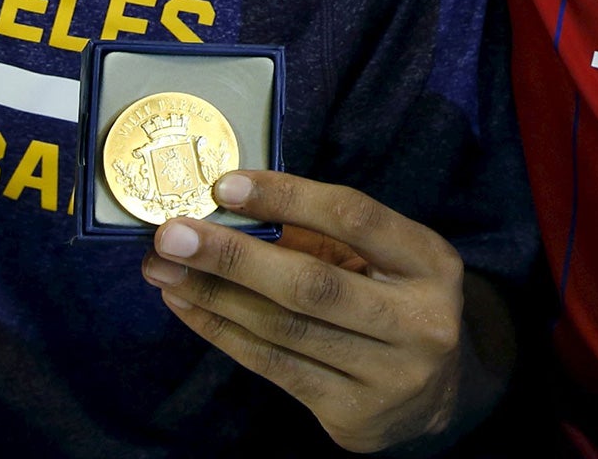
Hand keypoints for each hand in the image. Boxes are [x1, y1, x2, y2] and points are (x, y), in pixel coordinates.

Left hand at [143, 170, 467, 451]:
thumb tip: (235, 205)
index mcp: (431, 262)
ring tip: (163, 268)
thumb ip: (326, 236)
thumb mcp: (386, 261)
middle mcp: (417, 318)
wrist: (434, 399)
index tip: (226, 185)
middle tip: (172, 234)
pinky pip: (273, 366)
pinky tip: (189, 306)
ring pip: (283, 328)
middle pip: (312, 283)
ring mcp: (388, 372)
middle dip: (233, 256)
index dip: (289, 198)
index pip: (356, 219)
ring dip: (213, 295)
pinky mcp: (352, 413)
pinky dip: (223, 332)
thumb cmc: (396, 305)